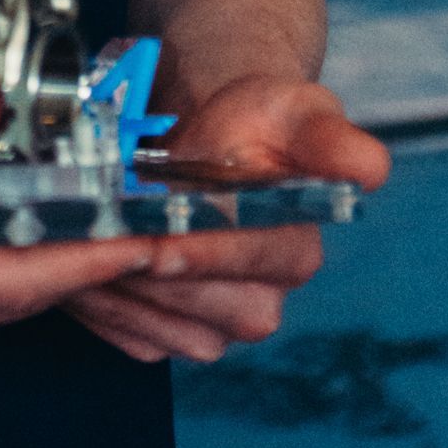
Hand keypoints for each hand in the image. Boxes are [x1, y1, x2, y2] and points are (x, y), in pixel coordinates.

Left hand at [69, 74, 391, 369]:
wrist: (208, 127)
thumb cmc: (255, 118)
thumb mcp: (297, 112)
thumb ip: (332, 140)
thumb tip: (369, 168)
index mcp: (293, 253)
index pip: (240, 264)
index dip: (194, 247)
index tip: (155, 230)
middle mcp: (261, 299)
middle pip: (190, 300)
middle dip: (139, 262)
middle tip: (95, 227)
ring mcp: (216, 324)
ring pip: (155, 323)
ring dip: (111, 283)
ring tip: (78, 238)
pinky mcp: (172, 334)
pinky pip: (128, 333)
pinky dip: (98, 303)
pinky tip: (81, 262)